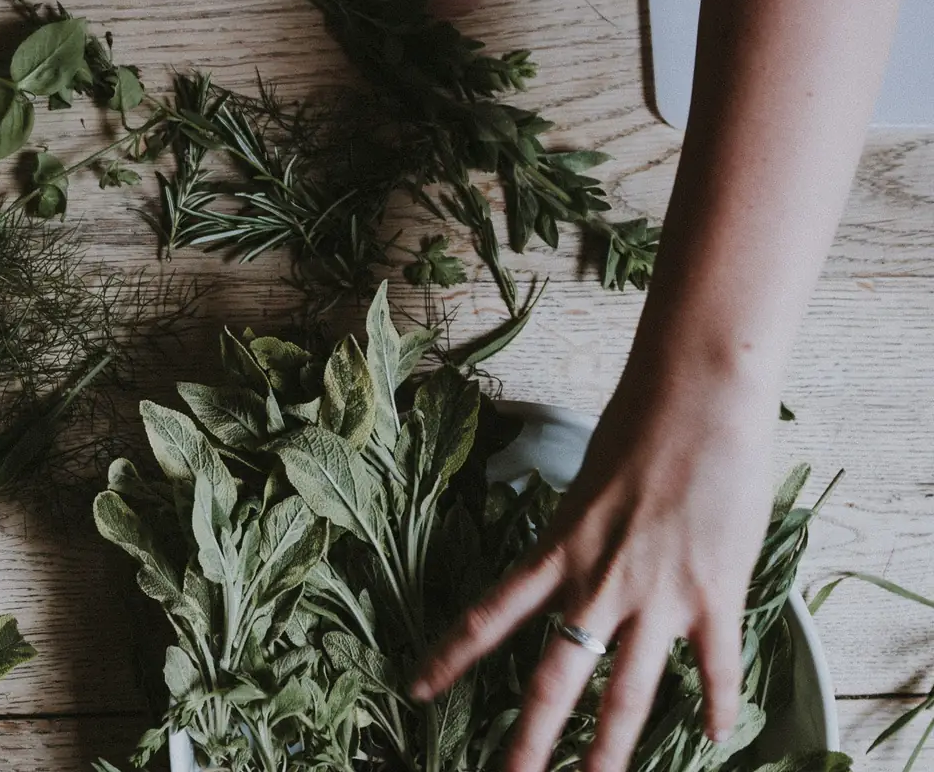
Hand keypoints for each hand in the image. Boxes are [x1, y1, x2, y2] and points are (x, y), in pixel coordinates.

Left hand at [411, 361, 778, 771]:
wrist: (698, 397)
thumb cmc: (639, 426)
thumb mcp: (585, 485)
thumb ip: (576, 532)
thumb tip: (575, 557)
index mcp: (556, 551)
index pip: (488, 617)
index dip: (449, 658)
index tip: (416, 690)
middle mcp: (597, 583)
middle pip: (554, 678)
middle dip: (530, 739)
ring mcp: (656, 595)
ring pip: (627, 692)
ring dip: (611, 749)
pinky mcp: (713, 594)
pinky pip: (715, 667)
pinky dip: (718, 705)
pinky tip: (713, 739)